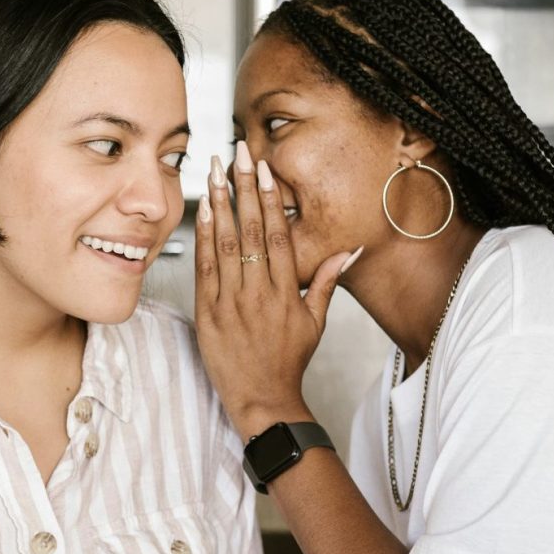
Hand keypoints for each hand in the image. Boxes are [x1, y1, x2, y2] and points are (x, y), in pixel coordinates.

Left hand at [193, 142, 359, 438]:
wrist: (263, 400)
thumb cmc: (288, 363)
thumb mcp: (316, 322)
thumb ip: (327, 282)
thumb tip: (351, 251)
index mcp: (288, 292)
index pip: (279, 234)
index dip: (271, 198)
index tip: (266, 169)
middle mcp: (260, 294)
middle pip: (252, 230)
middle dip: (245, 187)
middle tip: (240, 152)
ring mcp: (232, 303)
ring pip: (226, 244)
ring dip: (221, 203)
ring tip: (216, 171)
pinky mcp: (209, 314)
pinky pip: (205, 268)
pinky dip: (203, 238)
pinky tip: (202, 211)